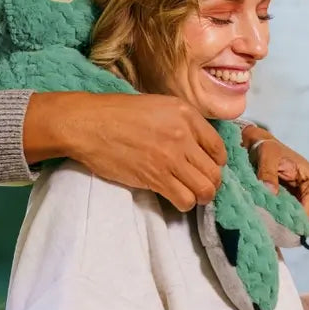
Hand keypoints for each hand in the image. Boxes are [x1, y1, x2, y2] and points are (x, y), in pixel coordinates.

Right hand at [23, 92, 225, 210]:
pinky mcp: (156, 177)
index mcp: (186, 114)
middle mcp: (183, 135)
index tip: (206, 167)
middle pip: (215, 171)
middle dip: (211, 182)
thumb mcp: (158, 105)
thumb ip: (181, 122)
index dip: (216, 162)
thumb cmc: (118, 113)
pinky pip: (185, 199)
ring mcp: (171, 158)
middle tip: (199, 184)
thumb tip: (197, 144)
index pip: (218, 147)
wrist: (89, 124)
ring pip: (205, 189)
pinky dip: (184, 203)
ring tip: (190, 194)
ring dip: (201, 196)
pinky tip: (175, 197)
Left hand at [240, 126, 308, 225]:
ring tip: (269, 213)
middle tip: (266, 218)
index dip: (291, 222)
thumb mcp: (266, 153)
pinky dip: (288, 222)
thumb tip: (271, 191)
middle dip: (289, 224)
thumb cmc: (269, 149)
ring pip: (305, 226)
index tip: (269, 221)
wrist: (267, 149)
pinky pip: (301, 224)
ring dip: (287, 224)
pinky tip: (274, 214)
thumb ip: (267, 171)